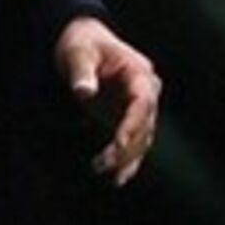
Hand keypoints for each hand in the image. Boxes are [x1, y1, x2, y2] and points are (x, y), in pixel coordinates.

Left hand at [54, 16, 161, 186]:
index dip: (132, 124)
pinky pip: (133, 142)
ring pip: (142, 138)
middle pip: (144, 125)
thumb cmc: (82, 45)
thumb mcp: (78, 54)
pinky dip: (127, 160)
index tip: (118, 144)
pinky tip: (119, 178)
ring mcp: (140, 106)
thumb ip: (81, 72)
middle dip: (126, 148)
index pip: (142, 102)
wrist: (83, 44)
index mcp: (139, 72)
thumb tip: (84, 92)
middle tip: (101, 165)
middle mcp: (146, 91)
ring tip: (113, 179)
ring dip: (128, 159)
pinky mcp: (129, 118)